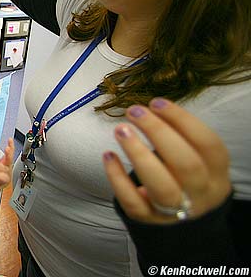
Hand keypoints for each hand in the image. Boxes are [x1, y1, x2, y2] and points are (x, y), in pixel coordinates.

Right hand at [0, 138, 14, 200]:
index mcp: (2, 183)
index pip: (1, 184)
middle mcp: (6, 174)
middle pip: (5, 172)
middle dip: (0, 170)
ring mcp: (5, 166)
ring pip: (8, 161)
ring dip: (8, 155)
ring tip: (6, 149)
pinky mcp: (5, 159)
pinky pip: (10, 152)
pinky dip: (11, 146)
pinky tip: (10, 140)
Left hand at [103, 98, 231, 223]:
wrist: (183, 224)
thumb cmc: (185, 179)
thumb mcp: (195, 160)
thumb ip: (179, 139)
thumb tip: (150, 109)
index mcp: (216, 174)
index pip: (207, 144)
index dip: (183, 120)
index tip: (156, 101)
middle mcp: (201, 194)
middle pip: (186, 164)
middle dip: (159, 133)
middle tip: (134, 111)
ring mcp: (176, 211)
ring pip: (161, 186)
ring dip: (139, 154)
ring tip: (120, 129)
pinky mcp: (149, 221)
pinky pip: (133, 202)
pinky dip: (118, 178)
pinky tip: (108, 155)